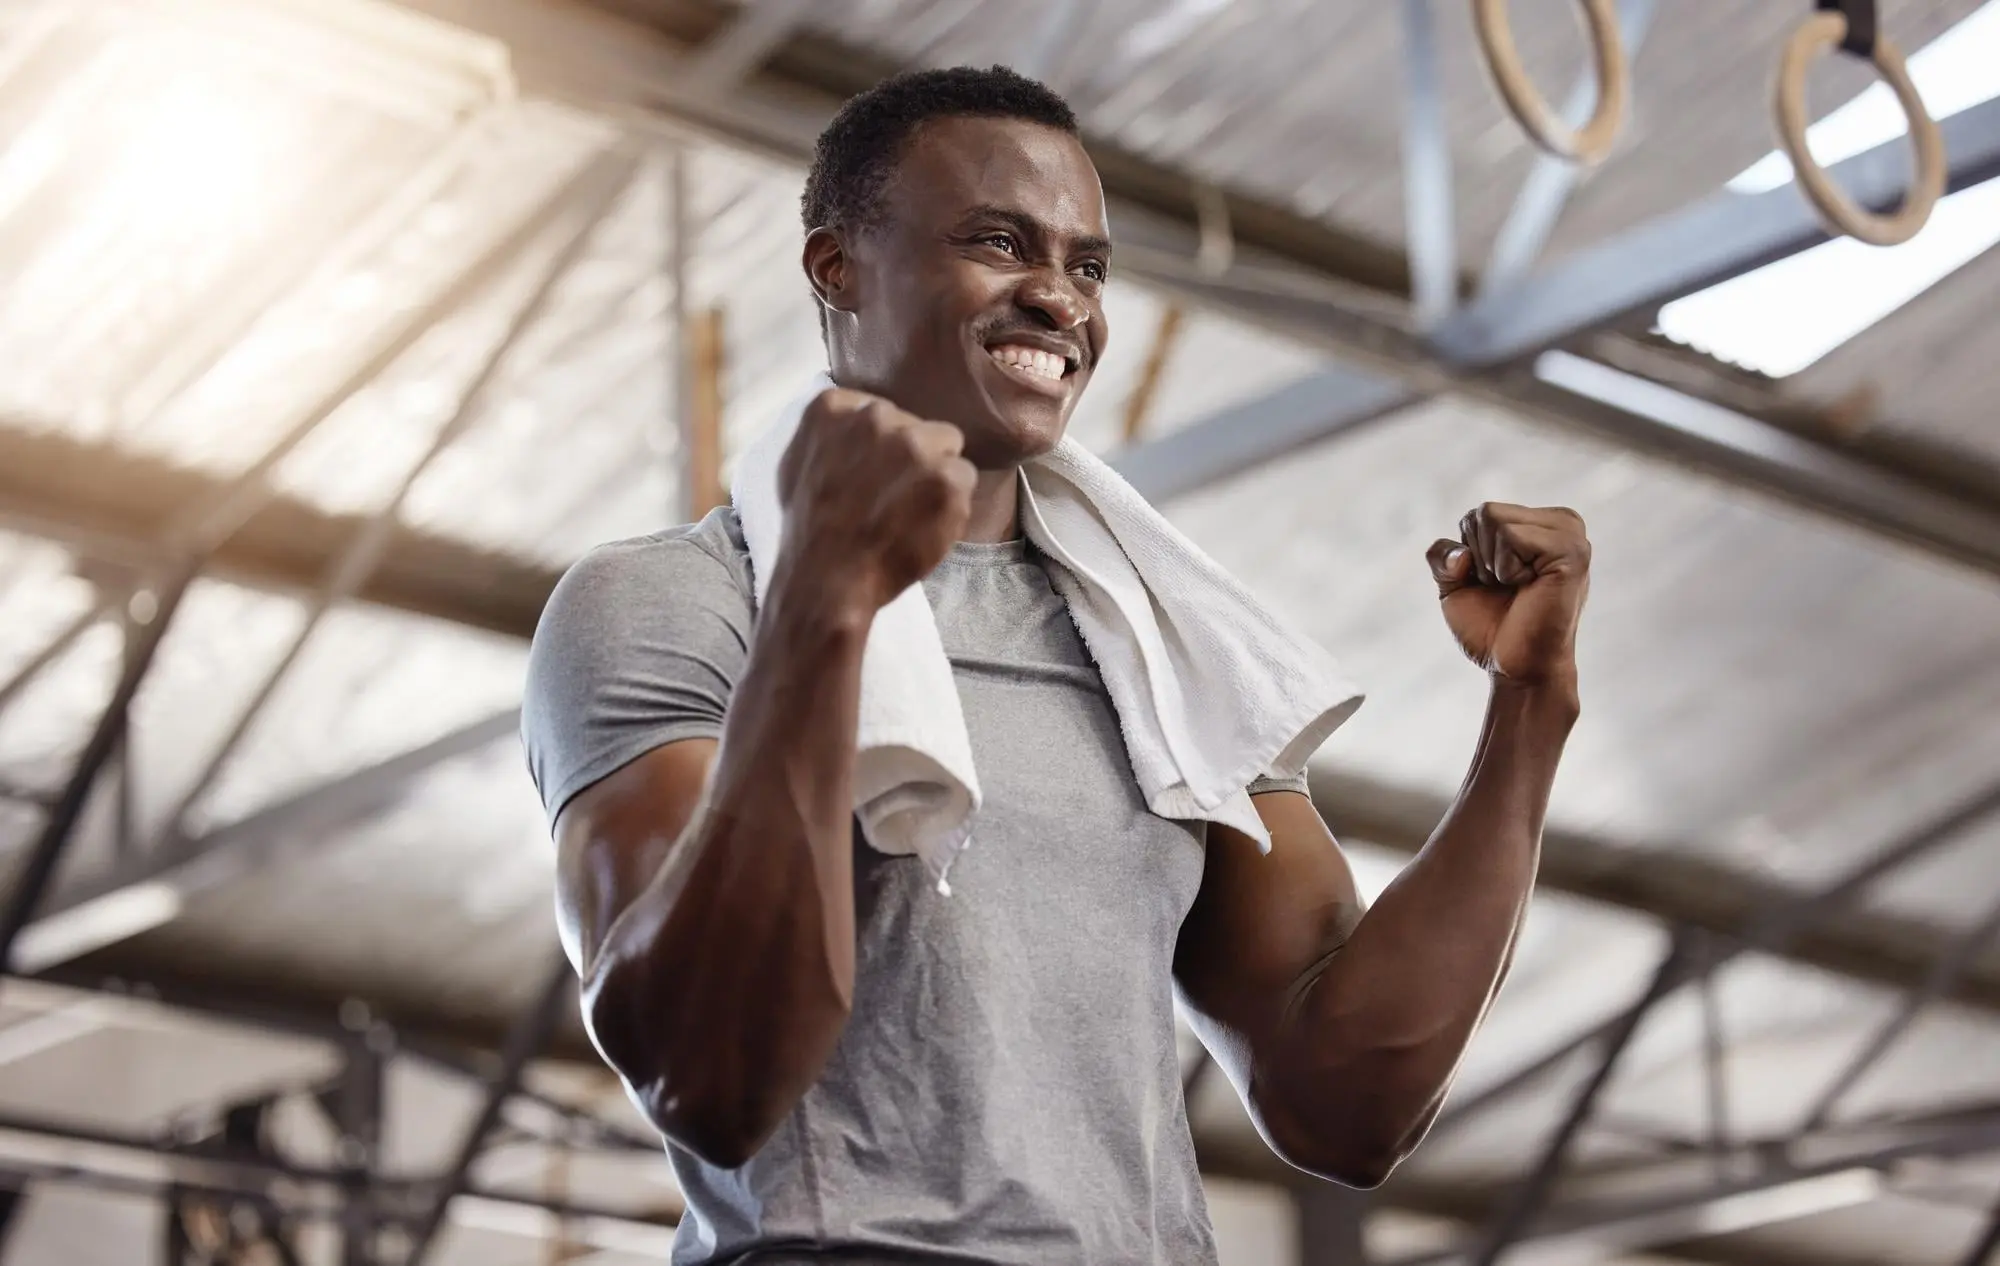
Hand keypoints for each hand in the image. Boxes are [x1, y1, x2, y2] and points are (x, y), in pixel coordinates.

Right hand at [776, 387, 975, 611]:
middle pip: (917, 427)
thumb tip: (853, 422)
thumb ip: (831, 435)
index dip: (882, 445)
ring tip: (912, 510)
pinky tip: (925, 524)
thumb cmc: (810, 529)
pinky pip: (964, 478)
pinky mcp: (946, 476)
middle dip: (912, 456)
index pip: (881, 412)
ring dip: (936, 473)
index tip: (873, 471)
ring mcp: (914, 444)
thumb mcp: (798, 464)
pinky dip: (952, 503)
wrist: (828, 577)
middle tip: (894, 495)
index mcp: (835, 407)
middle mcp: (876, 416)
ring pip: (947, 447)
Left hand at [1427, 503, 1589, 688]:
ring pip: (1494, 520)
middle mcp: (1561, 522)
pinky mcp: (1571, 552)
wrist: (1515, 669)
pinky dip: (1506, 568)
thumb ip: (1443, 555)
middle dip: (1480, 557)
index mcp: (1540, 525)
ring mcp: (1570, 535)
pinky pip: (1511, 536)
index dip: (1471, 554)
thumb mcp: (1455, 585)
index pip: (1479, 514)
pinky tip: (1529, 587)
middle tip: (1508, 590)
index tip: (1496, 584)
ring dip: (1493, 565)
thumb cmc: (1492, 628)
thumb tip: (1460, 553)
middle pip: (1484, 512)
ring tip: (1520, 589)